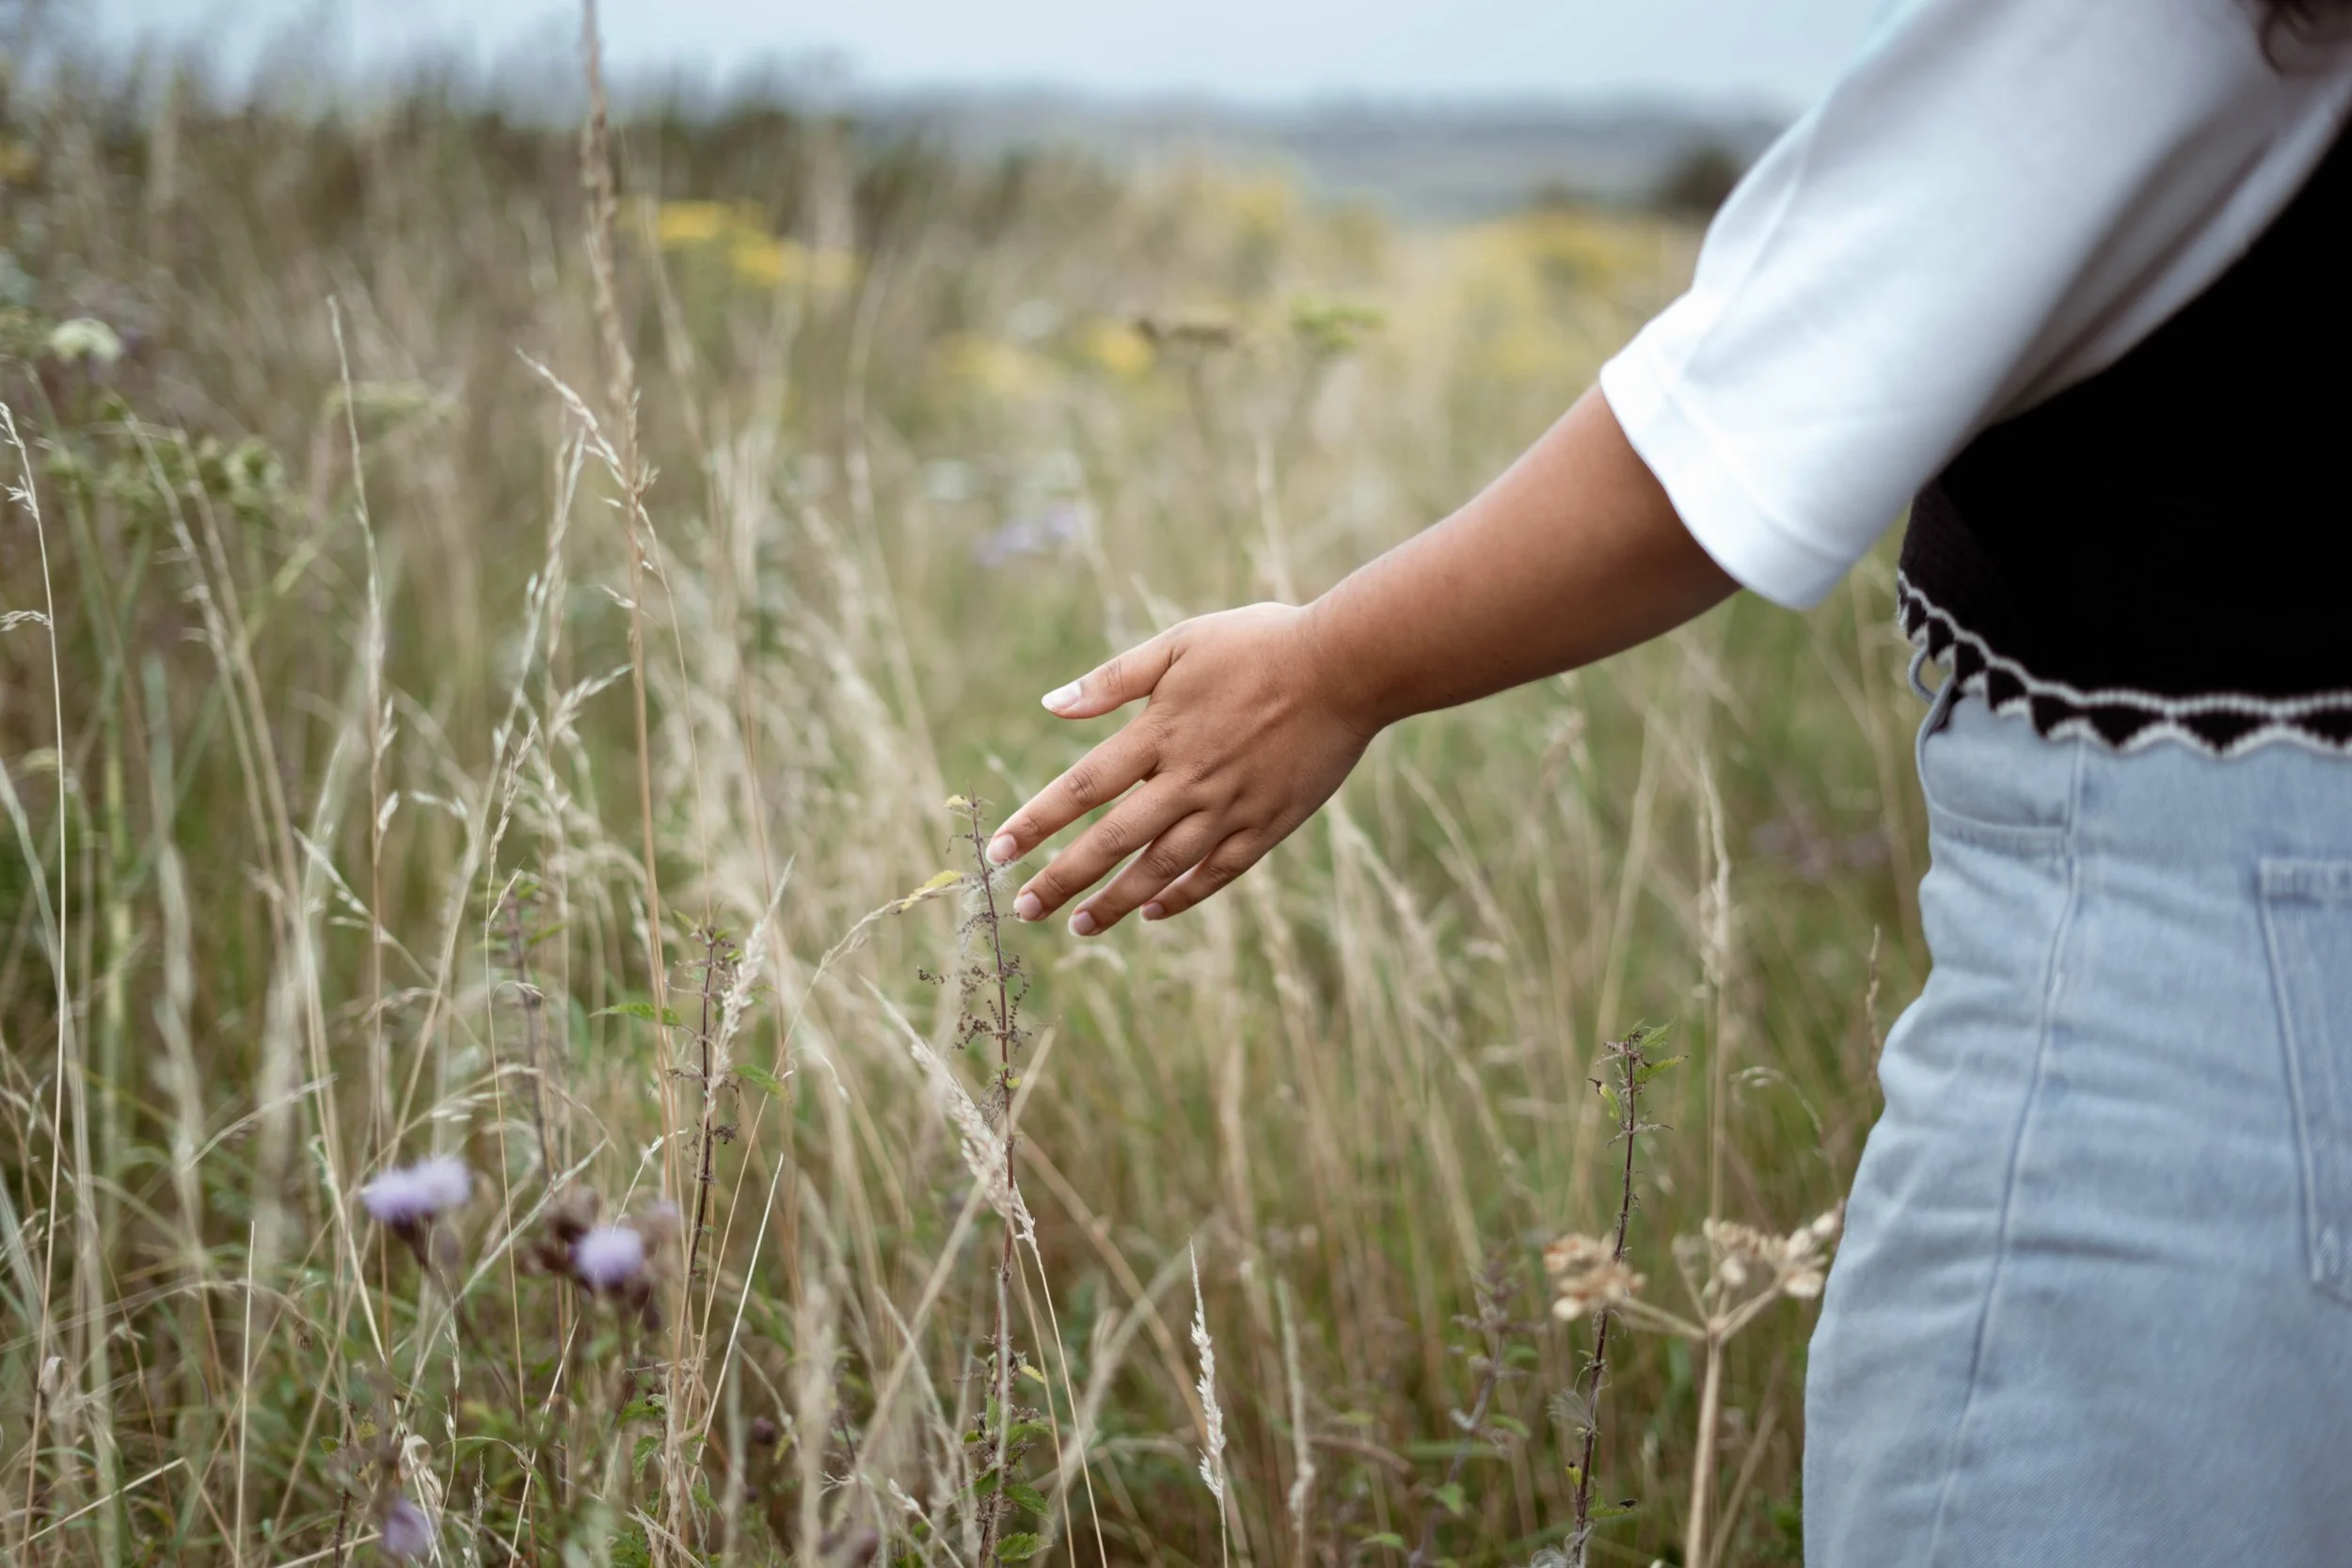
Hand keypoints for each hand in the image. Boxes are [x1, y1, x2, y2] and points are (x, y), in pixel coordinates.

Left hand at [987, 601, 1375, 932]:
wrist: (1349, 665)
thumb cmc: (1262, 644)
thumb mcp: (1180, 645)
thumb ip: (1113, 679)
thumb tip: (1051, 705)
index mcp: (1160, 733)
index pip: (1083, 787)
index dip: (1038, 821)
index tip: (1000, 853)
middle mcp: (1189, 778)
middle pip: (1113, 840)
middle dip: (1064, 878)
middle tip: (1025, 909)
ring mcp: (1231, 807)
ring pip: (1161, 867)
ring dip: (1116, 901)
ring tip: (1079, 927)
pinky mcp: (1269, 824)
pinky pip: (1218, 871)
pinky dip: (1183, 895)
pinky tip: (1153, 911)